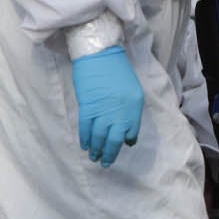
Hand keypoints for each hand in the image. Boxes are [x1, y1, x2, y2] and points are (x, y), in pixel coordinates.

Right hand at [71, 45, 143, 166]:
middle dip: (110, 154)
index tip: (121, 147)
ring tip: (95, 157)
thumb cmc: (118, 71)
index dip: (125, 142)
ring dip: (96, 150)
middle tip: (105, 163)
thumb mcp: (133, 91)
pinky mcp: (87, 108)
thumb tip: (128, 133)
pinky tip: (85, 146)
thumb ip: (132, 111)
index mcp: (133, 108)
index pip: (131, 133)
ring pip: (98, 137)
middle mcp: (119, 113)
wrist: (100, 55)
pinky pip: (86, 129)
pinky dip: (85, 139)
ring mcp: (102, 112)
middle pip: (114, 140)